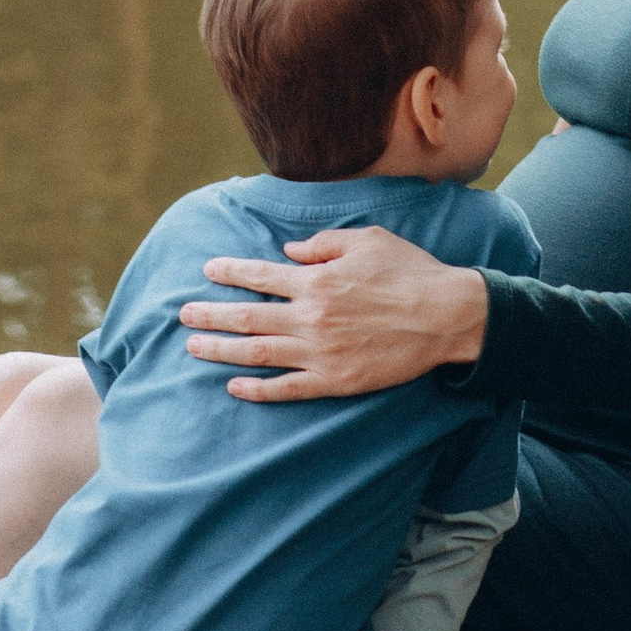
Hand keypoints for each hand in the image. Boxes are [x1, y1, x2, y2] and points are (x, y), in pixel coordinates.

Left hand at [180, 228, 488, 399]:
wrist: (447, 316)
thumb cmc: (409, 272)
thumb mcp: (367, 240)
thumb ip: (323, 244)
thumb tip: (289, 252)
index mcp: (316, 280)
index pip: (260, 275)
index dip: (230, 272)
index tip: (207, 271)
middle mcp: (311, 316)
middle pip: (248, 316)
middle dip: (211, 315)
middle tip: (183, 315)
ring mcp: (321, 352)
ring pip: (258, 353)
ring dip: (222, 351)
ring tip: (195, 348)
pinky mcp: (335, 380)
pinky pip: (287, 388)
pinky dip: (258, 390)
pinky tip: (235, 386)